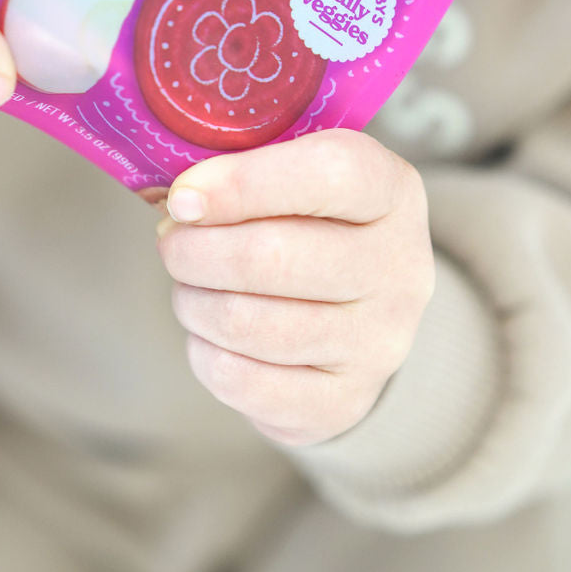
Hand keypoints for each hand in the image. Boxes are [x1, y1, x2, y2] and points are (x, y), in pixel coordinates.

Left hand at [156, 129, 434, 446]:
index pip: (332, 173)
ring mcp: (376, 344)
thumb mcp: (299, 177)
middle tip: (171, 242)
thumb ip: (245, 167)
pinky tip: (210, 335)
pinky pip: (241, 380)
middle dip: (194, 250)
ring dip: (192, 301)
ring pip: (247, 323)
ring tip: (190, 287)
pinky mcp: (342, 404)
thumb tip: (178, 199)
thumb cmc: (313, 229)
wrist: (361, 319)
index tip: (183, 198)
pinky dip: (204, 353)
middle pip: (273, 257)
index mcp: (392, 193)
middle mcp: (400, 270)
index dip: (244, 182)